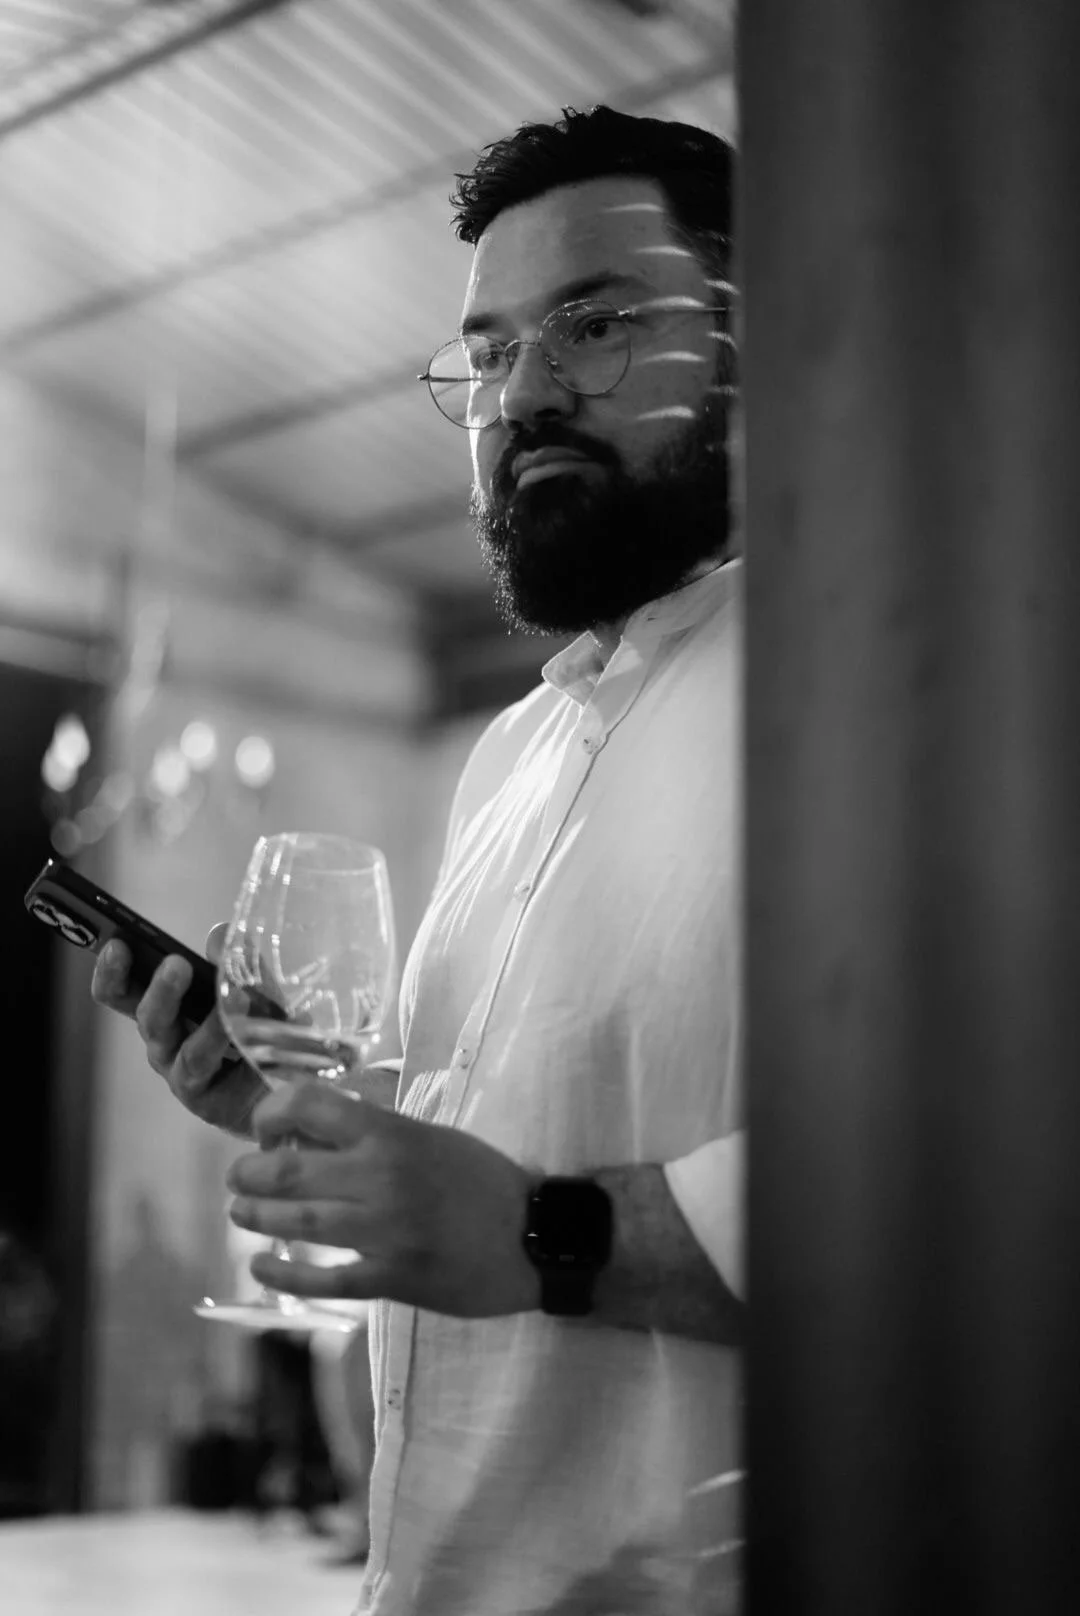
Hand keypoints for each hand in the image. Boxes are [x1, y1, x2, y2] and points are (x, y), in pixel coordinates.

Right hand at [90, 921, 266, 1137]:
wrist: (295, 1090)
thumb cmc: (265, 1035)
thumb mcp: (260, 990)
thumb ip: (242, 963)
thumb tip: (219, 935)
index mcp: (166, 1011)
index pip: (124, 992)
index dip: (113, 971)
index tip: (116, 944)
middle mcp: (165, 1042)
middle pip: (146, 1017)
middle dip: (159, 989)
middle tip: (175, 964)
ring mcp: (181, 1073)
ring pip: (176, 1045)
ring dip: (198, 1019)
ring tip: (225, 993)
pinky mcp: (204, 1100)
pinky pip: (205, 1064)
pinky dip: (221, 1036)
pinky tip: (244, 1012)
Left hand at [227, 1081, 542, 1317]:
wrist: (536, 1237)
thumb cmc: (485, 1180)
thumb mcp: (434, 1135)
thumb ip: (378, 1129)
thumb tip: (315, 1127)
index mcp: (392, 1133)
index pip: (310, 1105)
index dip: (272, 1113)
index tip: (265, 1129)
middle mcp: (380, 1176)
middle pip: (290, 1169)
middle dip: (250, 1172)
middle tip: (238, 1177)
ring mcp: (383, 1231)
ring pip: (299, 1220)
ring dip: (257, 1215)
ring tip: (240, 1212)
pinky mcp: (391, 1277)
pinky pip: (324, 1278)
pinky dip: (284, 1273)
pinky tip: (261, 1267)